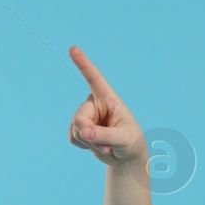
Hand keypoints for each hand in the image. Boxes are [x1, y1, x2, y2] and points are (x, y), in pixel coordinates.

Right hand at [67, 46, 145, 165]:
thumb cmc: (131, 141)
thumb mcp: (123, 138)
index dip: (83, 64)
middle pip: (79, 117)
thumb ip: (104, 134)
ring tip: (107, 146)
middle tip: (104, 145)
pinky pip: (73, 138)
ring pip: (76, 129)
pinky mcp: (79, 129)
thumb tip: (83, 132)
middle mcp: (94, 104)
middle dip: (88, 134)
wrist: (127, 155)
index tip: (73, 49)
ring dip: (90, 143)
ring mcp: (86, 116)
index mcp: (108, 98)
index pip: (94, 78)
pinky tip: (97, 147)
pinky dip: (85, 147)